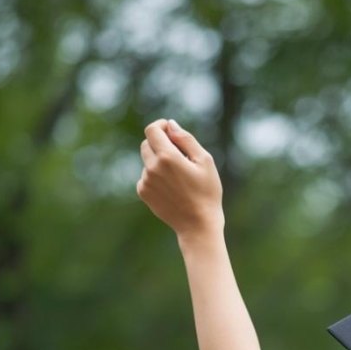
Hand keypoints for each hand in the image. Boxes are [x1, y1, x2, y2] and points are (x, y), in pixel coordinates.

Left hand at [136, 119, 223, 238]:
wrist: (198, 224)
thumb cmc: (207, 192)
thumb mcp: (205, 162)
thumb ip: (186, 139)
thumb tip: (170, 125)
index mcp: (167, 157)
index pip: (152, 130)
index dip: (161, 126)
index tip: (171, 131)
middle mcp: (152, 167)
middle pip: (146, 143)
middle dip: (160, 144)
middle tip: (179, 156)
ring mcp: (145, 180)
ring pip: (147, 160)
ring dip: (159, 161)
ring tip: (179, 177)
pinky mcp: (143, 192)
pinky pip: (146, 176)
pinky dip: (156, 176)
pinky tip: (172, 188)